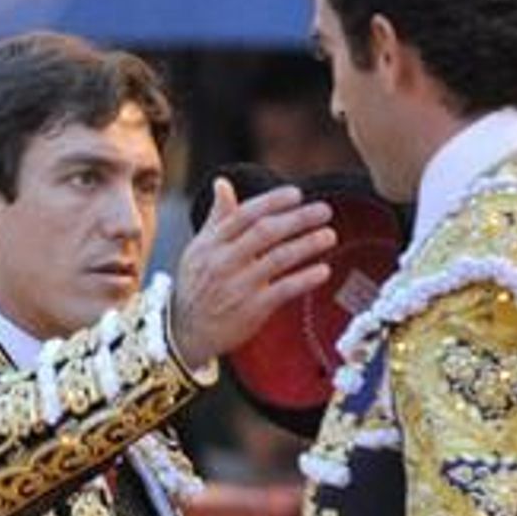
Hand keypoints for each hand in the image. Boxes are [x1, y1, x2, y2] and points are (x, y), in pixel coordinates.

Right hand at [169, 179, 335, 371]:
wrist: (187, 332)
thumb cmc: (197, 287)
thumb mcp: (199, 249)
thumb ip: (217, 217)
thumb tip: (222, 183)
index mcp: (212, 243)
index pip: (244, 215)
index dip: (272, 202)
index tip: (297, 194)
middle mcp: (224, 262)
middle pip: (265, 232)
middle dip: (298, 219)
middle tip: (324, 210)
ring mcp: (239, 286)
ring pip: (278, 258)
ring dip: (307, 245)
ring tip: (329, 236)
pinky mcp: (252, 309)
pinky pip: (284, 290)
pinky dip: (305, 279)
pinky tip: (324, 270)